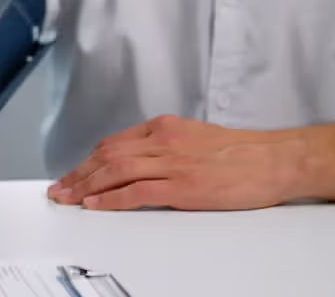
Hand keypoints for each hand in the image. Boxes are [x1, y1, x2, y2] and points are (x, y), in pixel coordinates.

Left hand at [47, 115, 302, 210]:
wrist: (275, 159)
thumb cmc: (242, 153)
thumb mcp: (196, 139)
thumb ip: (167, 148)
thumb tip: (141, 163)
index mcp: (165, 128)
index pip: (114, 143)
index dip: (88, 161)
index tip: (74, 173)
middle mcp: (163, 141)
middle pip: (107, 156)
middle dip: (78, 174)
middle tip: (59, 189)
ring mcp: (172, 163)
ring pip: (115, 171)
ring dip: (86, 186)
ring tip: (67, 199)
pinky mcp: (183, 185)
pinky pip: (137, 191)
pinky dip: (111, 199)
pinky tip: (96, 205)